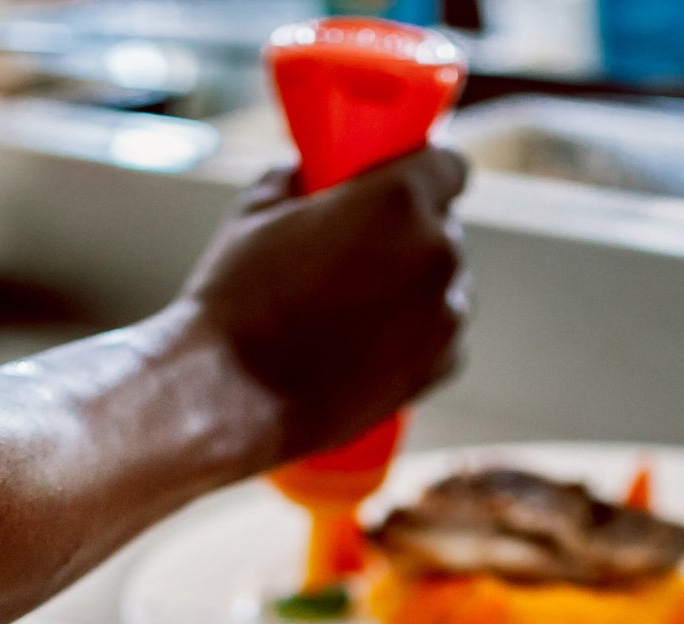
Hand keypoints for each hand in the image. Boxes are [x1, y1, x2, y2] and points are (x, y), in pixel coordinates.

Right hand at [184, 147, 468, 462]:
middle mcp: (435, 254)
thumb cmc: (240, 304)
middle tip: (359, 253)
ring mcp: (443, 317)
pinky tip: (370, 340)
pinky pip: (443, 334)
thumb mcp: (256, 212)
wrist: (235, 398)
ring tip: (359, 305)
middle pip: (443, 228)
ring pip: (448, 283)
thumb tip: (305, 176)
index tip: (395, 188)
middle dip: (409, 234)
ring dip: (417, 285)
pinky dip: (417, 333)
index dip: (418, 174)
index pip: (447, 166)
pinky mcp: (437, 369)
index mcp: (400, 200)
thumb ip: (297, 180)